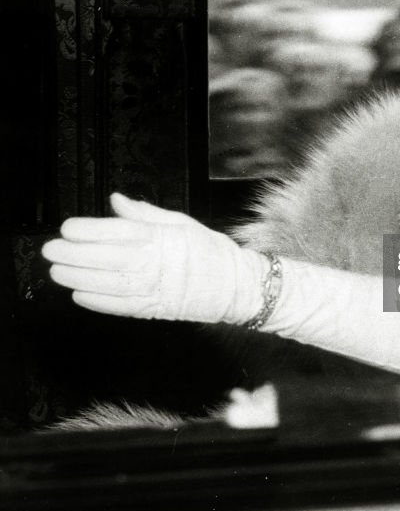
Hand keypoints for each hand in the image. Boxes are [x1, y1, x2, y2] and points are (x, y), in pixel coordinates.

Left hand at [42, 194, 263, 324]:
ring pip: (109, 283)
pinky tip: (79, 294)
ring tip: (57, 272)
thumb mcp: (181, 222)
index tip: (67, 228)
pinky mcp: (155, 308)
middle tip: (51, 250)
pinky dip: (98, 301)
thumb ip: (145, 214)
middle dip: (75, 254)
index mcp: (164, 237)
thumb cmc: (209, 251)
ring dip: (79, 278)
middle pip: (107, 257)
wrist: (236, 286)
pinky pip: (121, 306)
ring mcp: (155, 288)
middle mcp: (157, 262)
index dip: (90, 230)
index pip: (119, 232)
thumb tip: (116, 201)